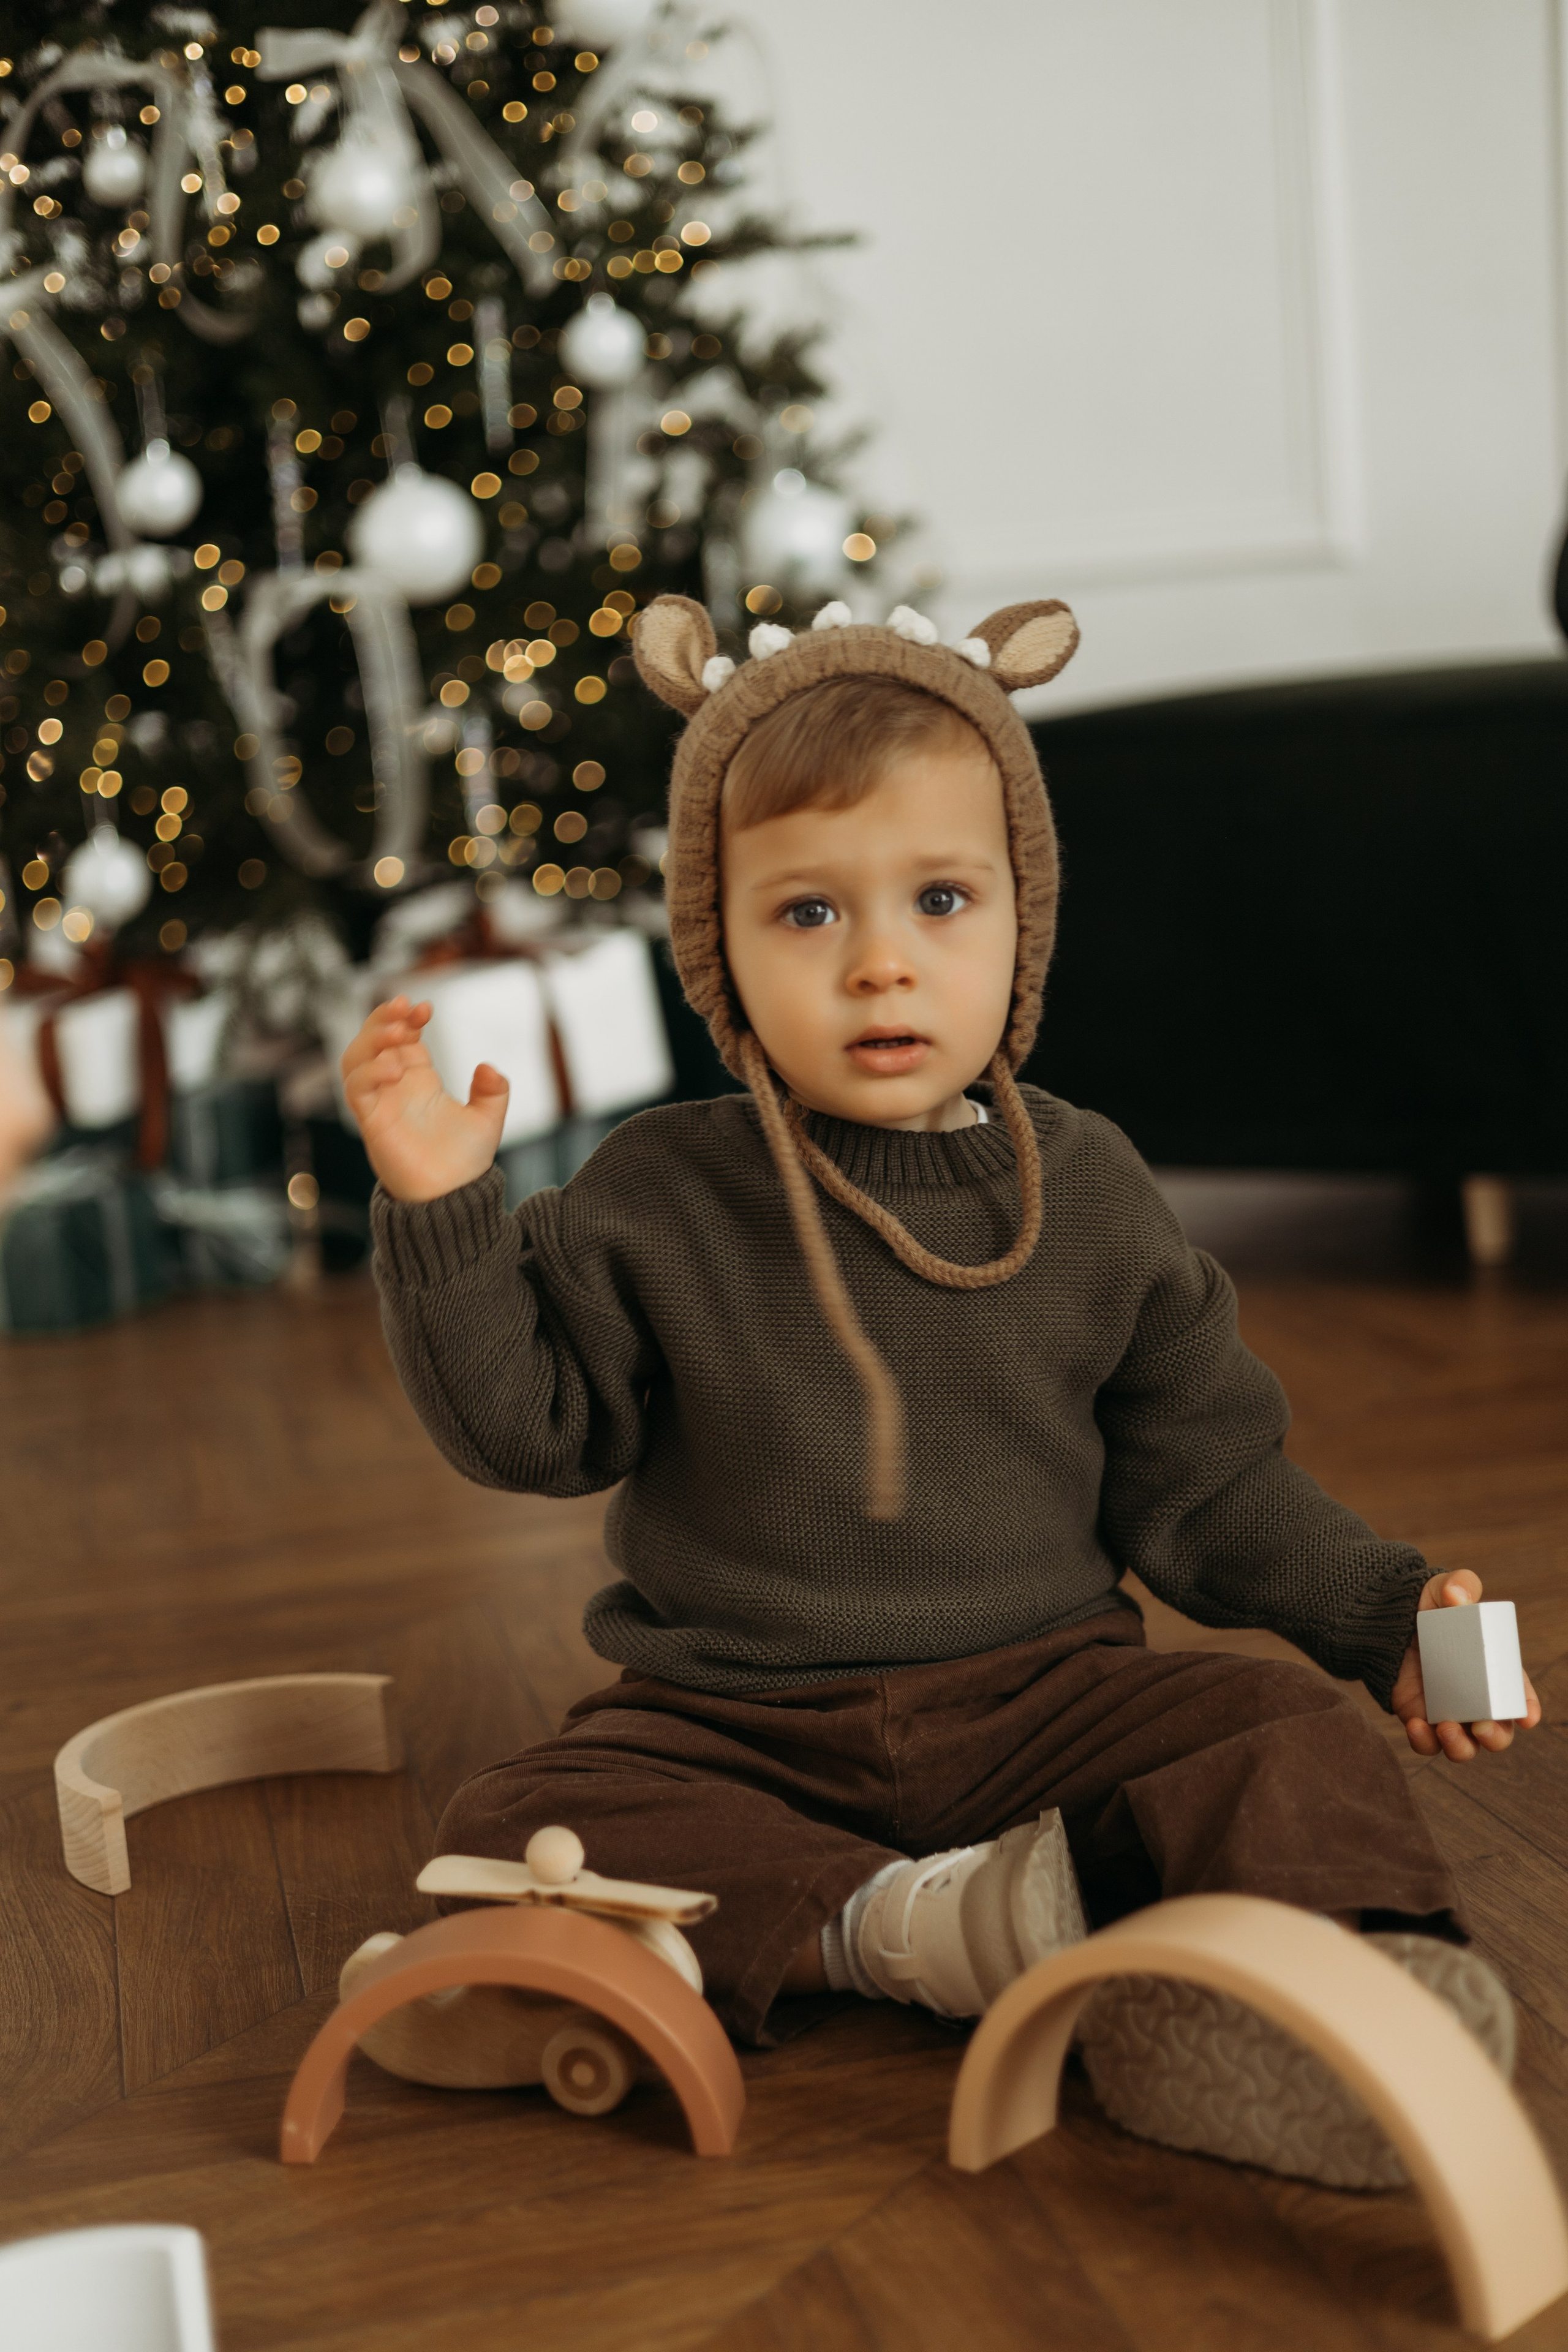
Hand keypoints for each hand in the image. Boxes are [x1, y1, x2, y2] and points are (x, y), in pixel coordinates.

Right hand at [341, 995, 509, 1202]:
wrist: (453, 1197)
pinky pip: (356, 1088)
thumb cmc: (465, 1161)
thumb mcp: (488, 1119)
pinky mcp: (371, 1121)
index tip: (426, 1008)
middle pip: (371, 1040)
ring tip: (401, 1032)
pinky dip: (369, 1072)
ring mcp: (380, 1102)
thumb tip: (488, 1067)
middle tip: (406, 1008)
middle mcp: (394, 1087)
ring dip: (371, 1038)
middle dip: (383, 1018)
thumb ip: (493, 1091)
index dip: (407, 1018)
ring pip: (354, 1058)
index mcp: (418, 1079)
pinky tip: (395, 1068)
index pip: (401, 1037)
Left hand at [1390, 1570, 1540, 1758]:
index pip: (1519, 1697)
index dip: (1527, 1709)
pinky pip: (1427, 1744)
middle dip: (1496, 1737)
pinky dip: (1424, 1742)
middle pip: (1498, 1732)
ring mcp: (1450, 1713)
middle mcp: (1476, 1699)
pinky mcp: (1421, 1719)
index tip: (1527, 1717)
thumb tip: (1457, 1596)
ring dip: (1461, 1747)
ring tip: (1447, 1729)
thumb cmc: (1428, 1605)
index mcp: (1494, 1672)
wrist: (1385, 1619)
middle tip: (1483, 1727)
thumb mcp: (1445, 1589)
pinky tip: (1415, 1725)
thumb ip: (1459, 1584)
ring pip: (1466, 1747)